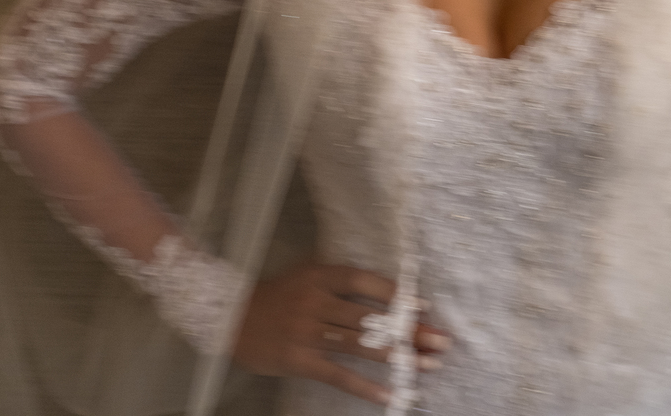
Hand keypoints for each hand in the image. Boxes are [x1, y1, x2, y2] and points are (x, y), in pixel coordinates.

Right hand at [232, 262, 450, 405]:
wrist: (229, 317)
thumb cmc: (274, 298)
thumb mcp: (303, 278)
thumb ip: (336, 284)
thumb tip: (383, 299)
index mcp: (317, 276)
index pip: (363, 281)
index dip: (395, 294)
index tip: (423, 307)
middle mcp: (314, 301)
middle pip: (371, 317)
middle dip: (410, 331)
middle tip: (441, 341)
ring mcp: (306, 331)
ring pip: (361, 345)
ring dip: (399, 357)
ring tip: (428, 365)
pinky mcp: (299, 359)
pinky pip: (338, 375)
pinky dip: (365, 386)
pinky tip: (390, 394)